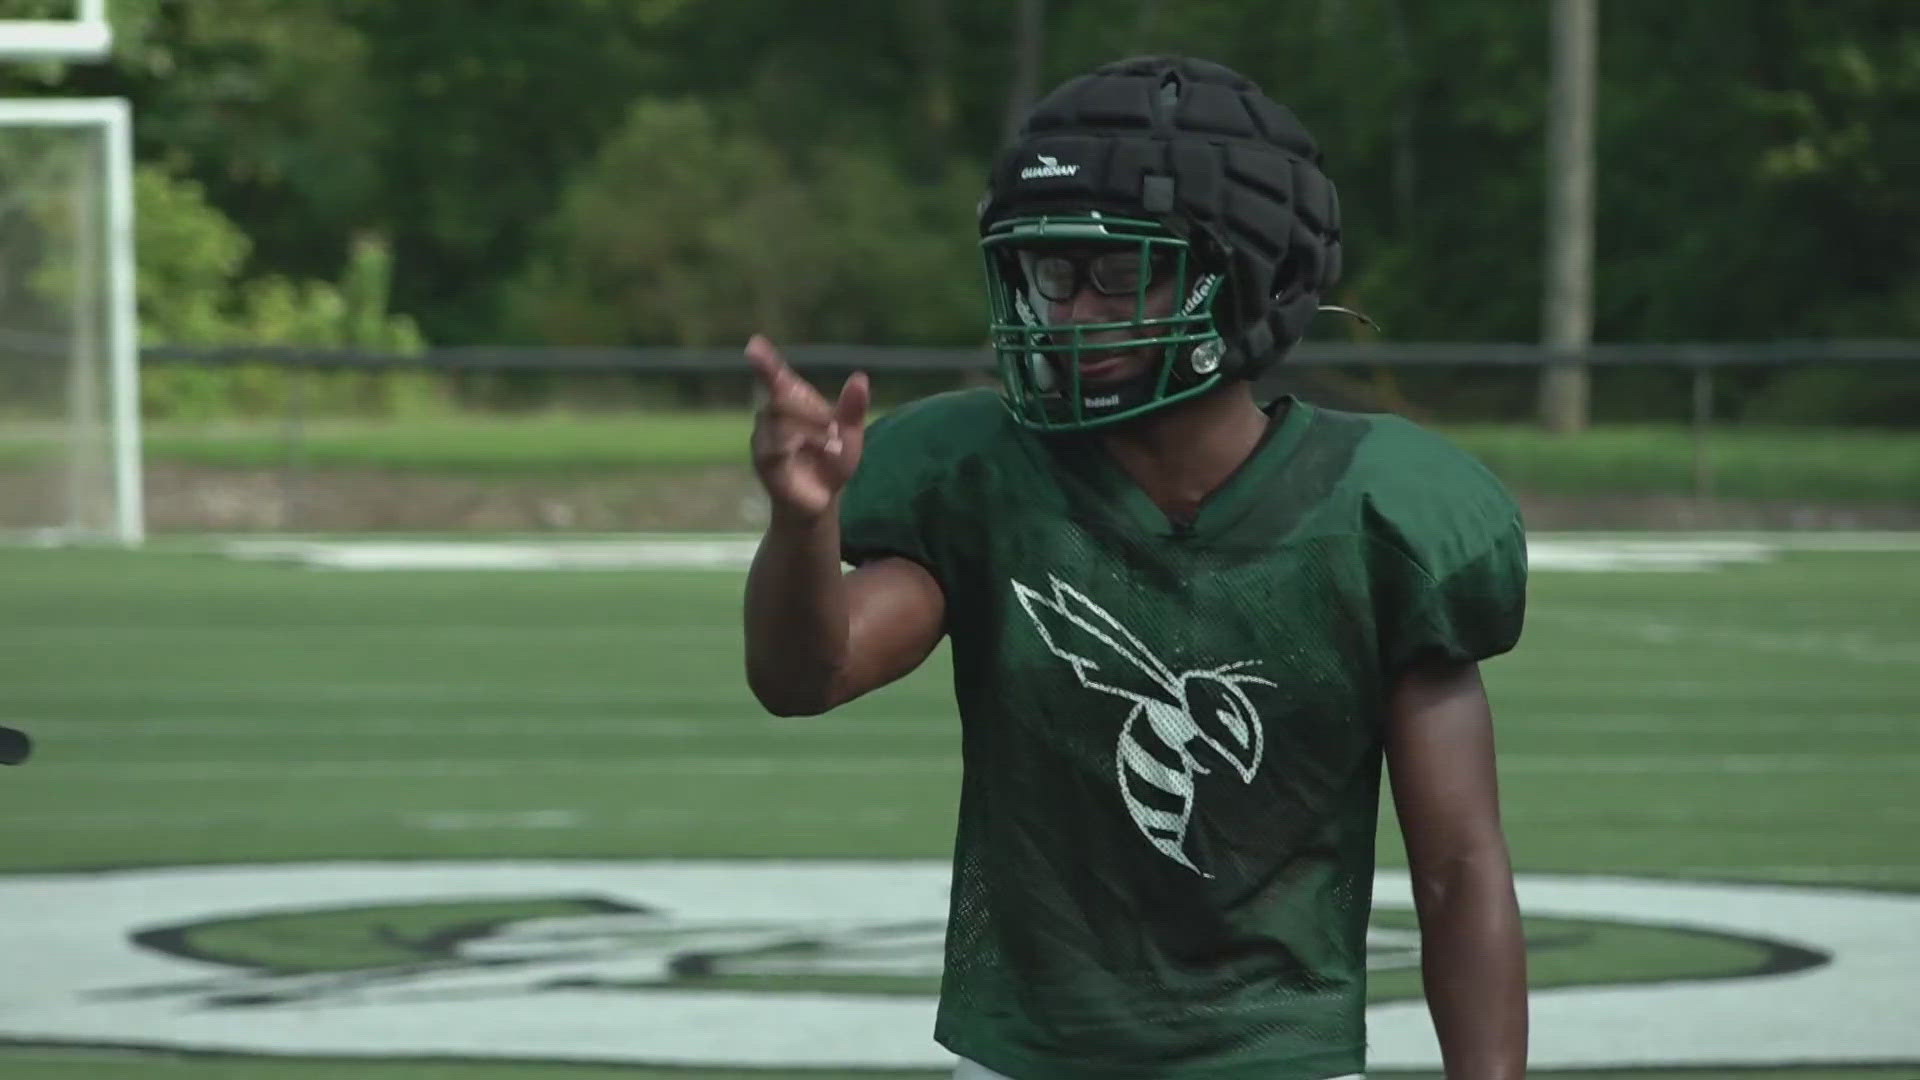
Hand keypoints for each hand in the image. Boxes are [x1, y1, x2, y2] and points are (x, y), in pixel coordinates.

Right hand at [746, 335, 868, 520]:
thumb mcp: (850, 434)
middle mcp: (770, 418)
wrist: (822, 501)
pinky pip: (774, 448)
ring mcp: (763, 441)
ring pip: (779, 422)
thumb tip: (860, 378)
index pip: (775, 377)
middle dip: (812, 411)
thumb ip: (853, 409)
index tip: (755, 343)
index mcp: (790, 403)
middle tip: (835, 428)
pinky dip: (799, 446)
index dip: (765, 362)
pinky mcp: (764, 464)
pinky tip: (819, 451)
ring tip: (833, 444)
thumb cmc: (831, 461)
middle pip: (781, 399)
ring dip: (811, 430)